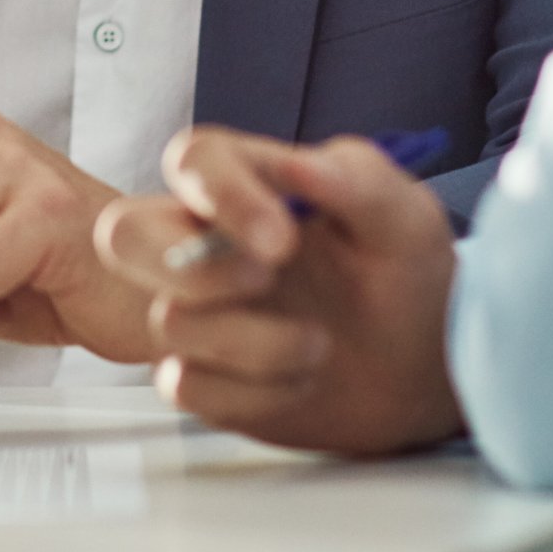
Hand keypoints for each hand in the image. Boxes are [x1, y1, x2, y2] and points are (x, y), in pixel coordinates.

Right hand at [96, 126, 463, 454]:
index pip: (195, 159)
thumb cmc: (410, 272)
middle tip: (267, 282)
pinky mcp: (205, 375)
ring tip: (320, 344)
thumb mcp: (404, 216)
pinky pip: (183, 385)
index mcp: (252, 182)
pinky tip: (298, 381)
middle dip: (187, 268)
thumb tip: (298, 164)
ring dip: (253, 341)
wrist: (428, 367)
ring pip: (167, 321)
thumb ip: (356, 180)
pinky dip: (248, 392)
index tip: (283, 240)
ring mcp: (201, 310)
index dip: (220, 195)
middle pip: (124, 234)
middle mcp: (208, 240)